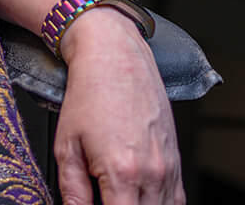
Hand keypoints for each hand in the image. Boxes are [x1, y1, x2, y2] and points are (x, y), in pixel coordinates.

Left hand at [53, 7, 183, 204]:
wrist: (114, 54)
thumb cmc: (89, 93)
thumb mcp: (67, 146)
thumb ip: (72, 192)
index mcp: (122, 173)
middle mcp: (152, 172)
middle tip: (105, 199)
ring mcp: (169, 166)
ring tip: (120, 196)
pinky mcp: (176, 159)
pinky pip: (177, 199)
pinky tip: (141, 198)